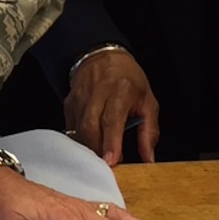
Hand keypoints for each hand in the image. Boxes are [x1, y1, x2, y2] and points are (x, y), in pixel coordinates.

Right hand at [64, 49, 158, 164]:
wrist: (102, 56)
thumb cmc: (128, 80)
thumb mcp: (148, 102)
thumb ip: (149, 132)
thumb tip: (149, 159)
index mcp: (120, 90)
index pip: (112, 119)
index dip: (111, 142)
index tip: (111, 161)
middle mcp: (97, 92)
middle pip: (91, 127)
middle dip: (98, 149)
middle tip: (110, 162)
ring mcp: (80, 97)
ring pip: (79, 129)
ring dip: (90, 147)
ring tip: (102, 152)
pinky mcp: (69, 103)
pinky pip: (71, 128)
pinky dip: (81, 139)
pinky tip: (91, 141)